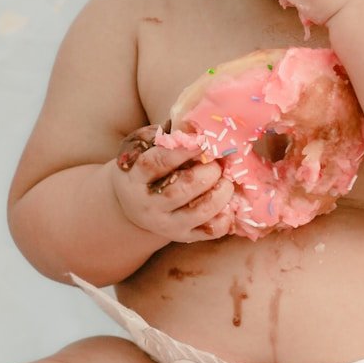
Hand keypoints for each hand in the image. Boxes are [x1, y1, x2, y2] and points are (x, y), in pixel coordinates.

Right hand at [111, 125, 233, 242]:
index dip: (180, 152)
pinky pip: (210, 231)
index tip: (202, 142)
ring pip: (198, 212)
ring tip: (227, 182)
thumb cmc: (144, 168)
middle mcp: (148, 205)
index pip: (155, 164)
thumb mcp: (141, 149)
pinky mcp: (183, 236)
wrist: (134, 206)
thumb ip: (163, 137)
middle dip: (205, 174)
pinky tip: (229, 204)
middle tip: (217, 164)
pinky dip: (225, 218)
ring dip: (220, 194)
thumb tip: (192, 126)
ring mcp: (166, 224)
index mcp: (134, 178)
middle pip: (180, 190)